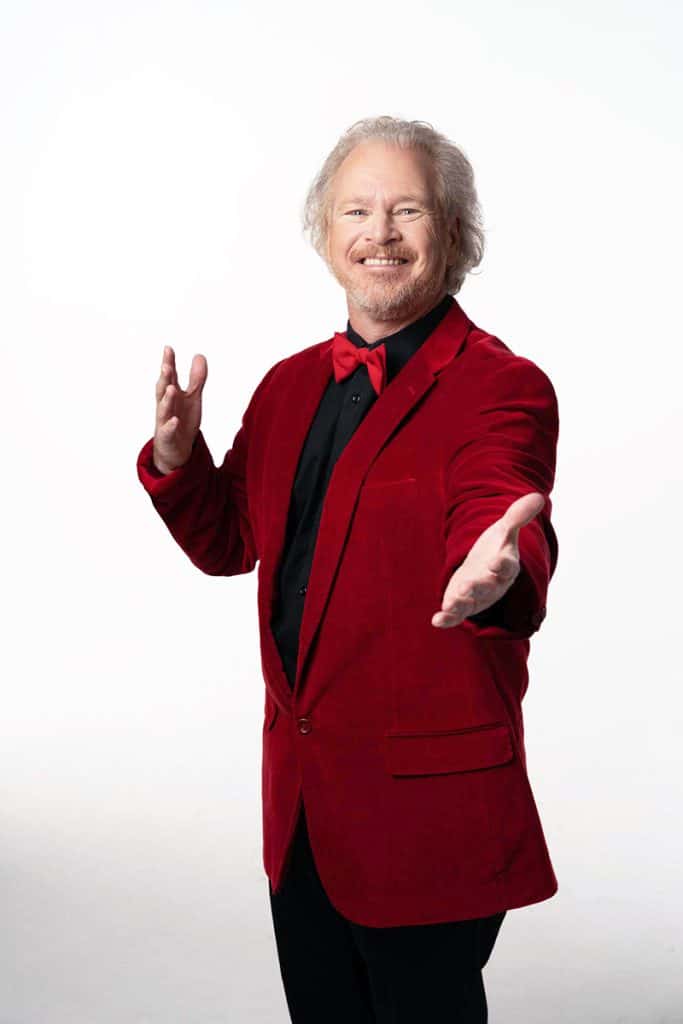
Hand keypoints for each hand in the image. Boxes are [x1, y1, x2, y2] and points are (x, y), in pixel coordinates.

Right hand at [153, 346, 207, 473]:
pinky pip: (168, 432)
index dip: (169, 363)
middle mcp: (166, 406)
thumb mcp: (193, 398)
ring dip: (167, 399)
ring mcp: (165, 422)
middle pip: (163, 390)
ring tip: (172, 388)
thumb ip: (196, 378)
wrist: (176, 450)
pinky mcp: (168, 438)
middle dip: (165, 378)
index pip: (169, 376)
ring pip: (164, 410)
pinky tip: (175, 421)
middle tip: (167, 365)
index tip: (168, 348)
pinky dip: (170, 426)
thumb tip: (199, 355)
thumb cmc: (182, 420)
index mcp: (172, 395)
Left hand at [431, 492, 545, 627]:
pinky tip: (437, 620)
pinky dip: (447, 619)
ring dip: (461, 603)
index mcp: (505, 566)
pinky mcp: (461, 604)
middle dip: (479, 587)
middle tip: (469, 585)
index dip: (503, 564)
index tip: (499, 561)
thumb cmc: (495, 550)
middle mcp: (492, 583)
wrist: (483, 569)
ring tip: (451, 603)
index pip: (507, 565)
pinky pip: (455, 615)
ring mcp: (477, 596)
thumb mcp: (504, 531)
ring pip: (471, 602)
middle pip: (488, 586)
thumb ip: (517, 516)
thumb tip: (538, 496)